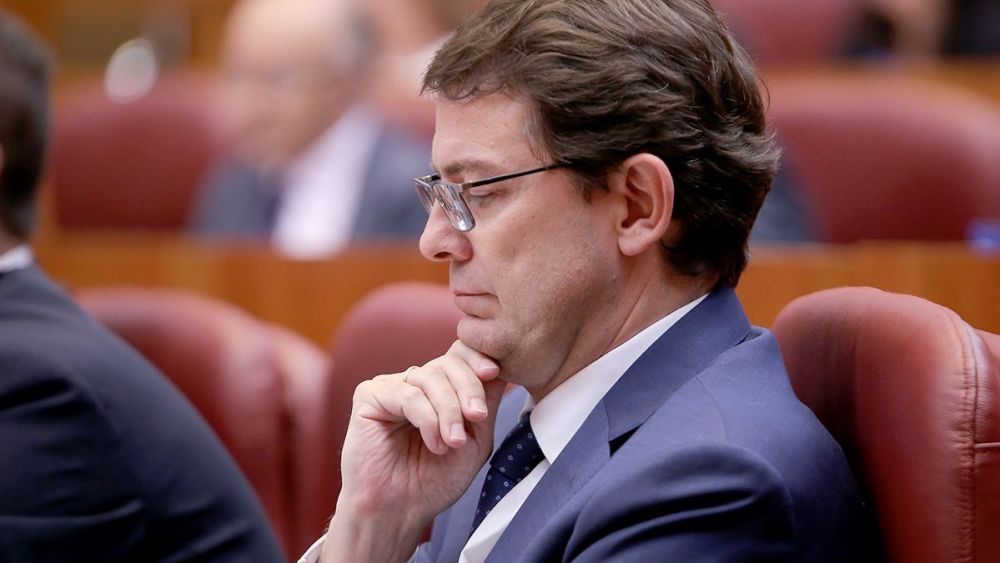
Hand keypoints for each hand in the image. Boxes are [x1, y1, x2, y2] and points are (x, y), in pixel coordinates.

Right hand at [321, 340, 506, 562]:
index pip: (460, 356)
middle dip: (469, 388)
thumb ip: (485, 403)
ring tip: (453, 442)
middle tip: (478, 417)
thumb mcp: (475, 440)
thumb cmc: (435, 480)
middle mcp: (415, 383)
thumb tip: (499, 368)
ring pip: (430, 378)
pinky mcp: (369, 396)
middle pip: (448, 362)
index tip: (493, 372)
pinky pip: (408, 395)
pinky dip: (427, 419)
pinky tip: (434, 443)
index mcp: (440, 389)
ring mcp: (391, 387)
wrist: (401, 511)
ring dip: (449, 410)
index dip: (477, 357)